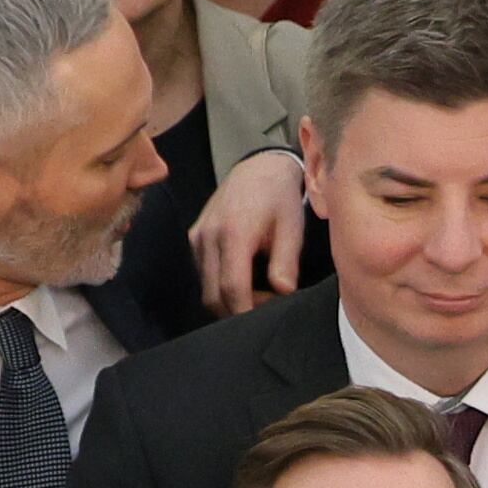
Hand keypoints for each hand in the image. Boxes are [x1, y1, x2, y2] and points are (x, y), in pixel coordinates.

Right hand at [189, 150, 311, 318]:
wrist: (258, 169)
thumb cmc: (279, 198)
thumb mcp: (292, 228)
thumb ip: (286, 262)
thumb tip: (284, 292)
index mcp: (233, 233)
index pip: (232, 288)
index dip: (248, 312)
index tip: (268, 318)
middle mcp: (208, 236)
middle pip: (213, 296)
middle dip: (239, 312)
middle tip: (268, 306)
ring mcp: (197, 238)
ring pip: (206, 289)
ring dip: (230, 301)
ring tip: (261, 293)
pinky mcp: (194, 239)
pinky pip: (203, 275)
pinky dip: (221, 287)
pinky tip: (246, 281)